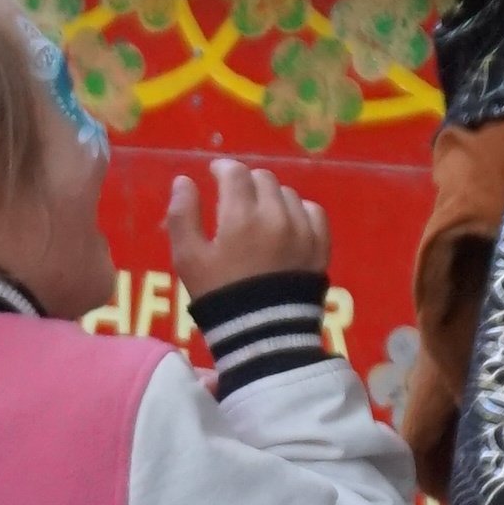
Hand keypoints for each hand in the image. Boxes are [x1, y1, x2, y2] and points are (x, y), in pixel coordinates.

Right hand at [169, 158, 328, 297]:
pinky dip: (299, 211)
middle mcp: (277, 216)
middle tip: (235, 199)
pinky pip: (313, 212)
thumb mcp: (188, 259)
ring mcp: (303, 231)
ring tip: (259, 216)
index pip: (235, 173)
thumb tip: (184, 181)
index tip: (215, 174)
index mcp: (241, 217)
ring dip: (271, 197)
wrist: (263, 335)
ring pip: (287, 194)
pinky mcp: (321, 246)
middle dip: (246, 183)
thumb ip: (182, 215)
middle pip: (262, 179)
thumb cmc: (219, 296)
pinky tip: (287, 224)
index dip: (222, 169)